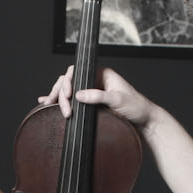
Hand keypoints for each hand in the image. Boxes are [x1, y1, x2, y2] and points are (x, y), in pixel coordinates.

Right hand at [38, 65, 154, 127]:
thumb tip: (78, 95)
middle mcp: (94, 80)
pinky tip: (47, 103)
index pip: (77, 72)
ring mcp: (91, 91)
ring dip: (58, 97)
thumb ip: (98, 96)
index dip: (68, 83)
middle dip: (61, 93)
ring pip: (68, 90)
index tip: (68, 97)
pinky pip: (72, 99)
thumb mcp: (118, 100)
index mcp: (101, 74)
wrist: (145, 120)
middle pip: (69, 81)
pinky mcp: (90, 103)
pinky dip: (59, 101)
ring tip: (48, 105)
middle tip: (63, 111)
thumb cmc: (135, 107)